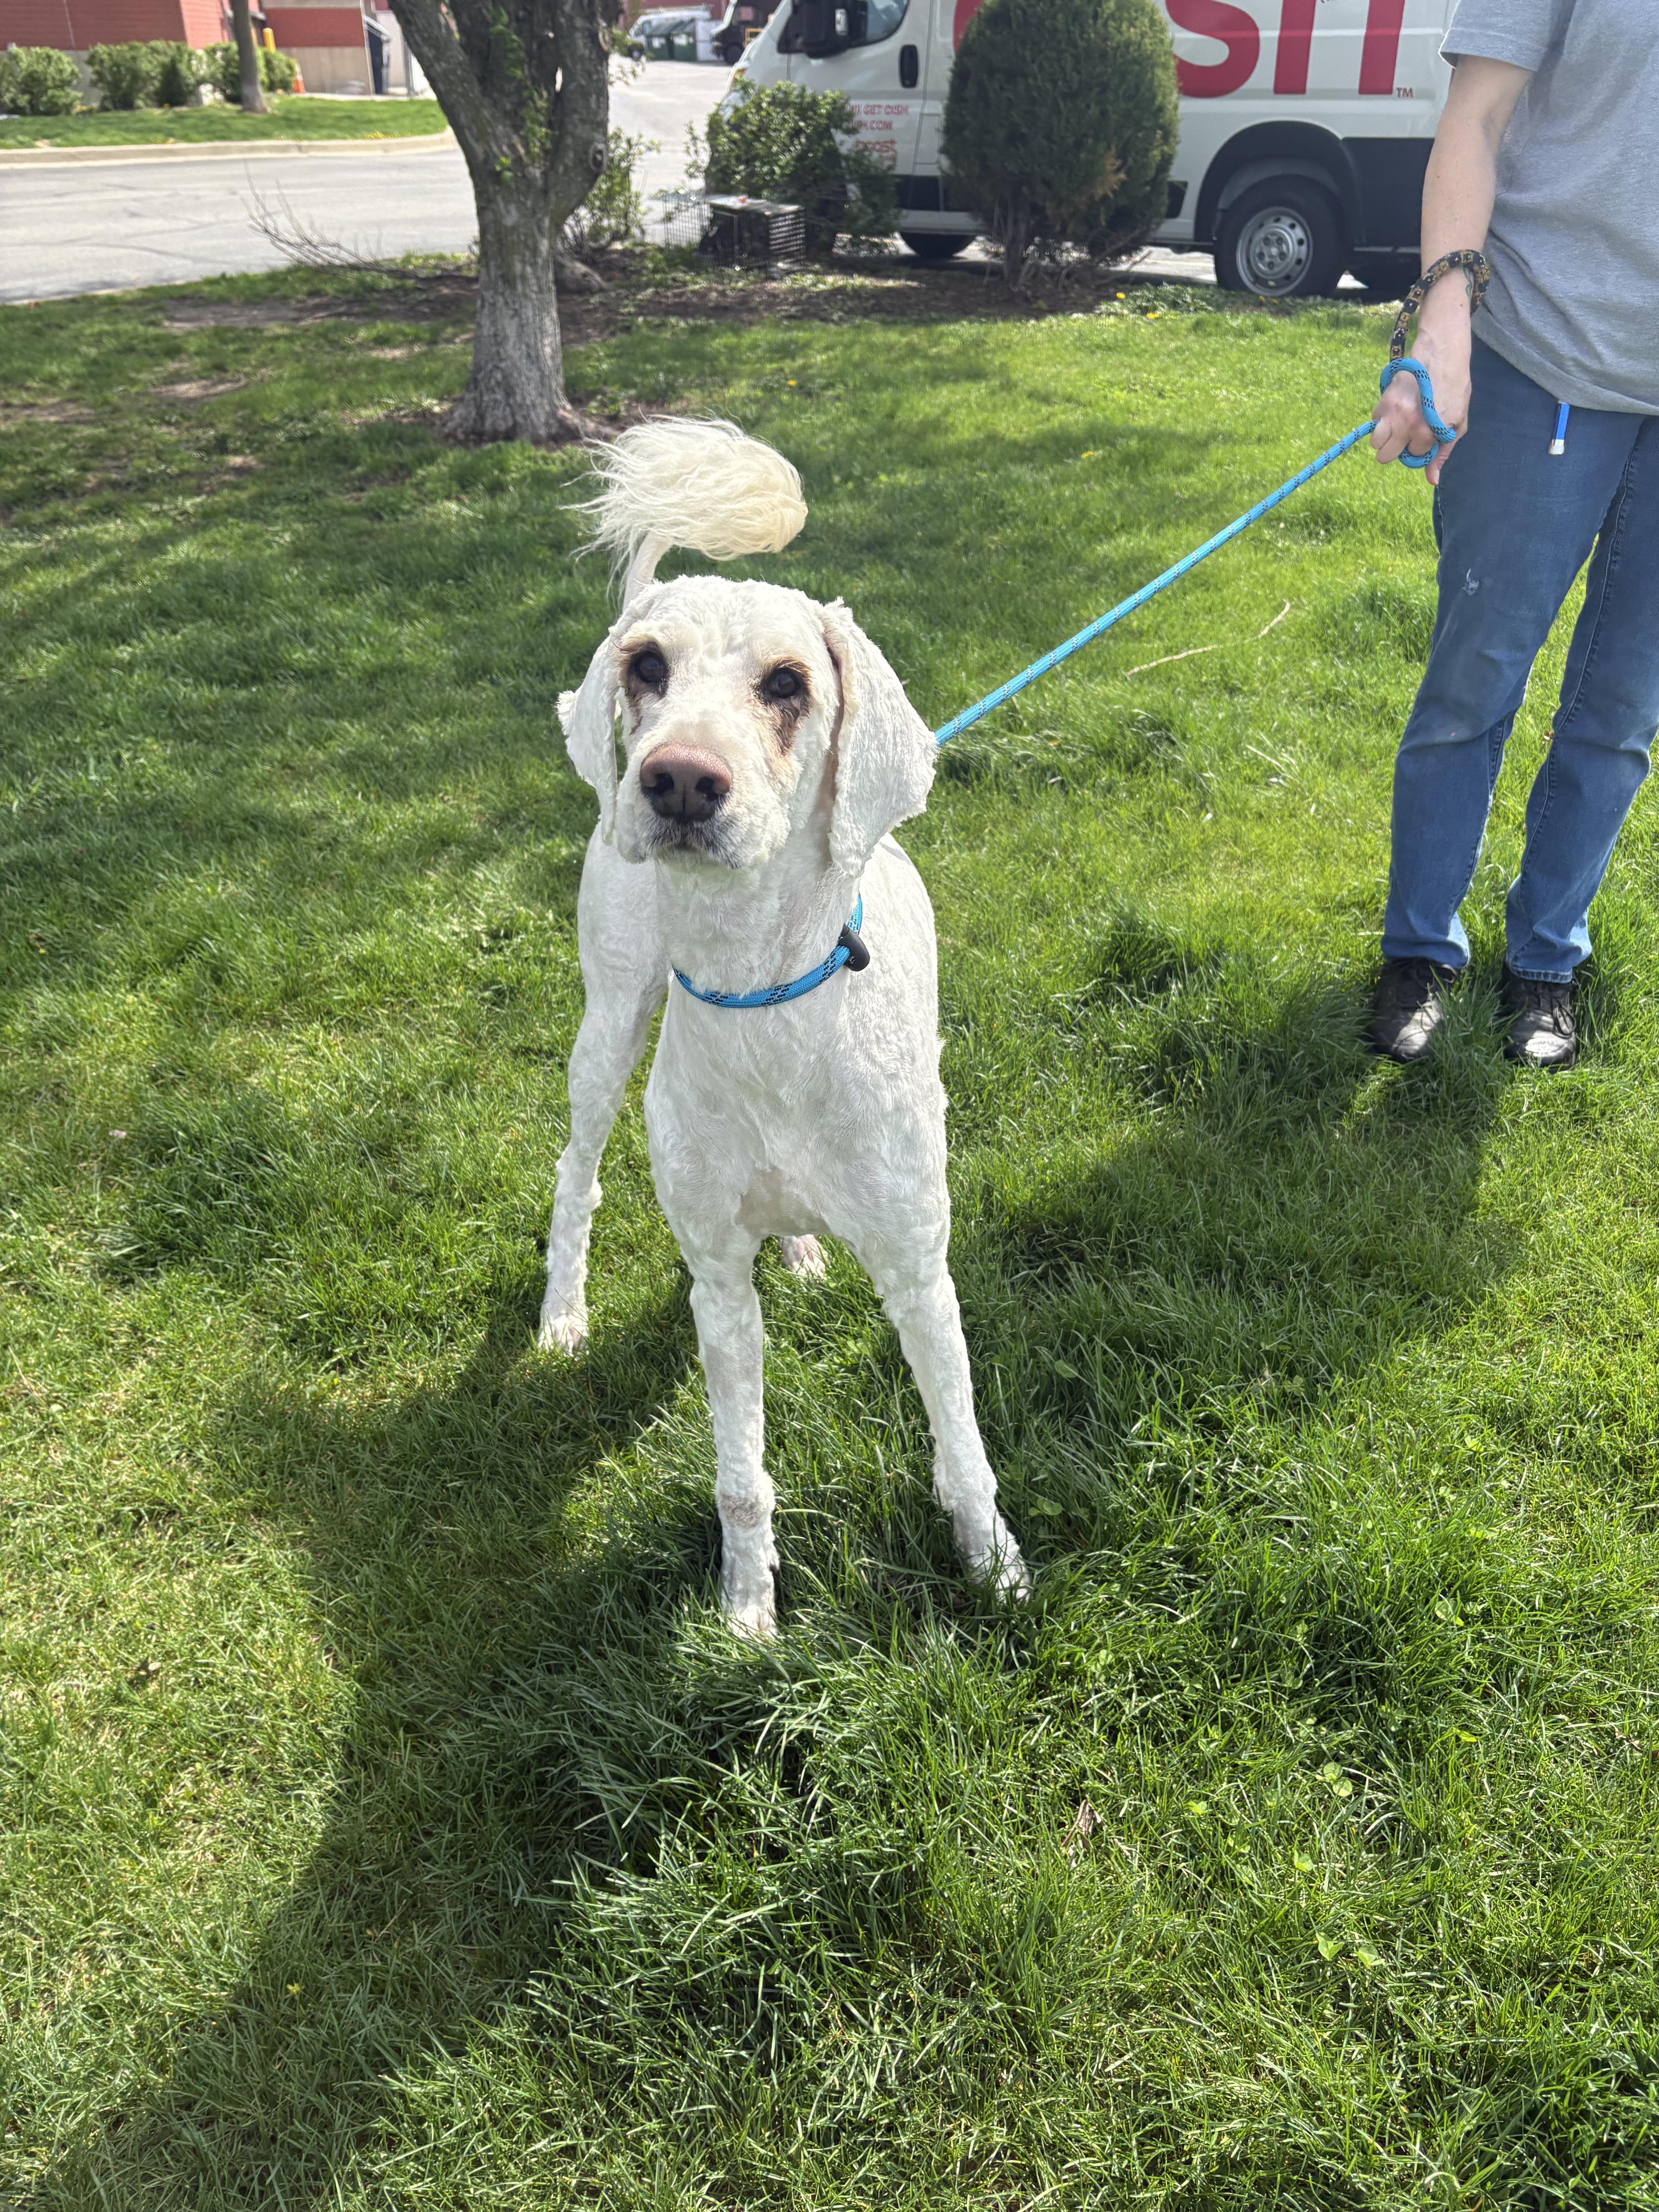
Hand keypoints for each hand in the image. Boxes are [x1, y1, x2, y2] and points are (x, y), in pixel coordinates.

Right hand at [1371, 285, 1472, 485]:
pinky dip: (1381, 419)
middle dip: (1395, 448)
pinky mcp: (1384, 400)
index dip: (1419, 448)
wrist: (1442, 353)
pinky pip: (1373, 421)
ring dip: (1383, 437)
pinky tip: (1394, 408)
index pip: (1412, 457)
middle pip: (1385, 456)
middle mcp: (1408, 426)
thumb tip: (1432, 481)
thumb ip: (1443, 453)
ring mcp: (1393, 413)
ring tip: (1396, 425)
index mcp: (1429, 433)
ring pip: (1375, 442)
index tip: (1425, 436)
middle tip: (1407, 434)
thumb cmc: (1455, 388)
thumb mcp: (1458, 423)